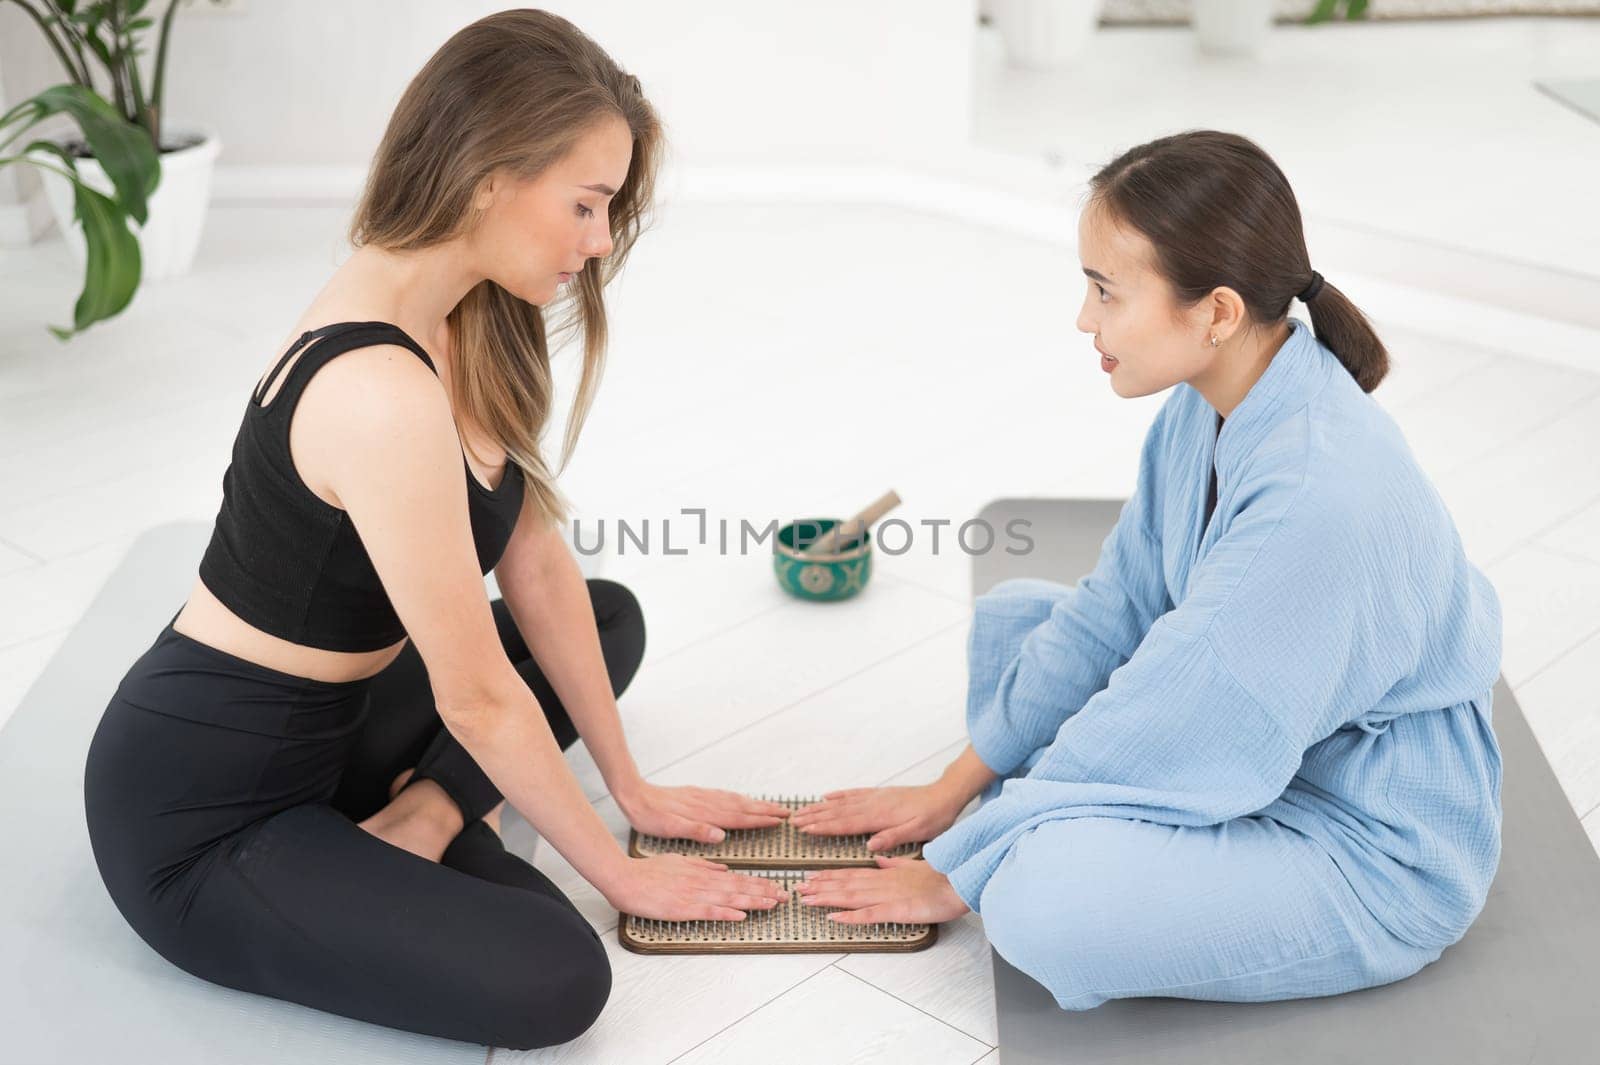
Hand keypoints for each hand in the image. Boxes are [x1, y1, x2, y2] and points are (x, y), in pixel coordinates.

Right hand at [600, 854, 789, 921]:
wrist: (625, 878)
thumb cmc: (649, 871)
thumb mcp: (680, 860)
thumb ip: (703, 865)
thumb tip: (724, 869)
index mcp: (702, 871)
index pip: (737, 877)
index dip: (758, 882)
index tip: (776, 885)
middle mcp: (701, 881)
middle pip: (738, 887)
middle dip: (764, 891)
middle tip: (784, 896)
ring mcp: (692, 894)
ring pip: (729, 898)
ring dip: (753, 901)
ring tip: (772, 904)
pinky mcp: (682, 907)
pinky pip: (708, 911)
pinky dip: (726, 913)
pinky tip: (741, 915)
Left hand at [616, 781, 789, 843]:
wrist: (635, 795)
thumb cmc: (650, 815)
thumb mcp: (670, 828)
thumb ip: (697, 831)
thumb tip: (721, 835)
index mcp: (705, 814)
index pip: (739, 817)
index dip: (760, 820)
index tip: (779, 821)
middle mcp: (707, 803)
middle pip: (743, 806)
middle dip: (765, 810)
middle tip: (785, 813)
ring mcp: (703, 797)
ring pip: (736, 800)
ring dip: (755, 804)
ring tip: (771, 806)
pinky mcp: (697, 794)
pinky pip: (725, 796)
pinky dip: (739, 798)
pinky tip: (740, 800)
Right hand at [789, 784, 966, 852]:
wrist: (944, 795)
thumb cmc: (933, 817)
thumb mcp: (918, 833)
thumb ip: (893, 838)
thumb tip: (870, 846)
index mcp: (880, 817)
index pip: (846, 823)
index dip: (824, 827)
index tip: (806, 829)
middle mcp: (873, 805)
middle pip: (838, 812)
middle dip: (814, 816)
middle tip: (794, 821)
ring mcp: (875, 797)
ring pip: (842, 802)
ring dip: (821, 806)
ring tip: (802, 809)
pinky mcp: (879, 793)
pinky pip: (854, 793)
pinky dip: (839, 795)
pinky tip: (827, 796)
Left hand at [795, 856, 968, 924]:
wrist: (960, 881)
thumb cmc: (940, 876)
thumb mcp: (913, 865)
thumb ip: (894, 863)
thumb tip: (879, 859)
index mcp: (885, 873)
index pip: (850, 874)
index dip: (828, 876)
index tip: (810, 877)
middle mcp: (881, 883)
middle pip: (844, 884)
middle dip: (819, 886)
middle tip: (797, 889)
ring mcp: (887, 896)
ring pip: (850, 896)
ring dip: (826, 898)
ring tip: (807, 900)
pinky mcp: (897, 910)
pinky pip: (869, 914)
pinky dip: (850, 916)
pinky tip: (833, 917)